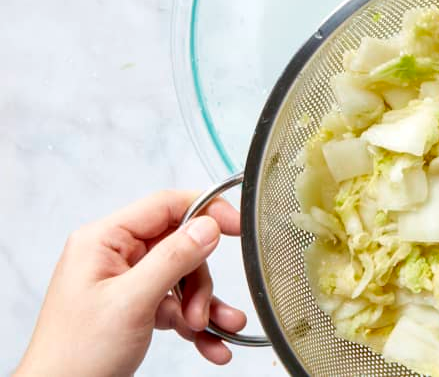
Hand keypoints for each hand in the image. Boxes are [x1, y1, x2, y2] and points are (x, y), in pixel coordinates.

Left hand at [15, 190, 246, 376]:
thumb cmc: (75, 355)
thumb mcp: (131, 302)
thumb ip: (173, 259)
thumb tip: (208, 226)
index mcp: (104, 241)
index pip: (165, 206)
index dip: (206, 211)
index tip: (239, 226)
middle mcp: (115, 256)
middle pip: (180, 246)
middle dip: (199, 281)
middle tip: (201, 310)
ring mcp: (126, 283)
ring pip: (183, 278)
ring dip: (202, 305)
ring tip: (210, 330)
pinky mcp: (135, 308)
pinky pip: (177, 305)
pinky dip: (197, 324)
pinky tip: (212, 343)